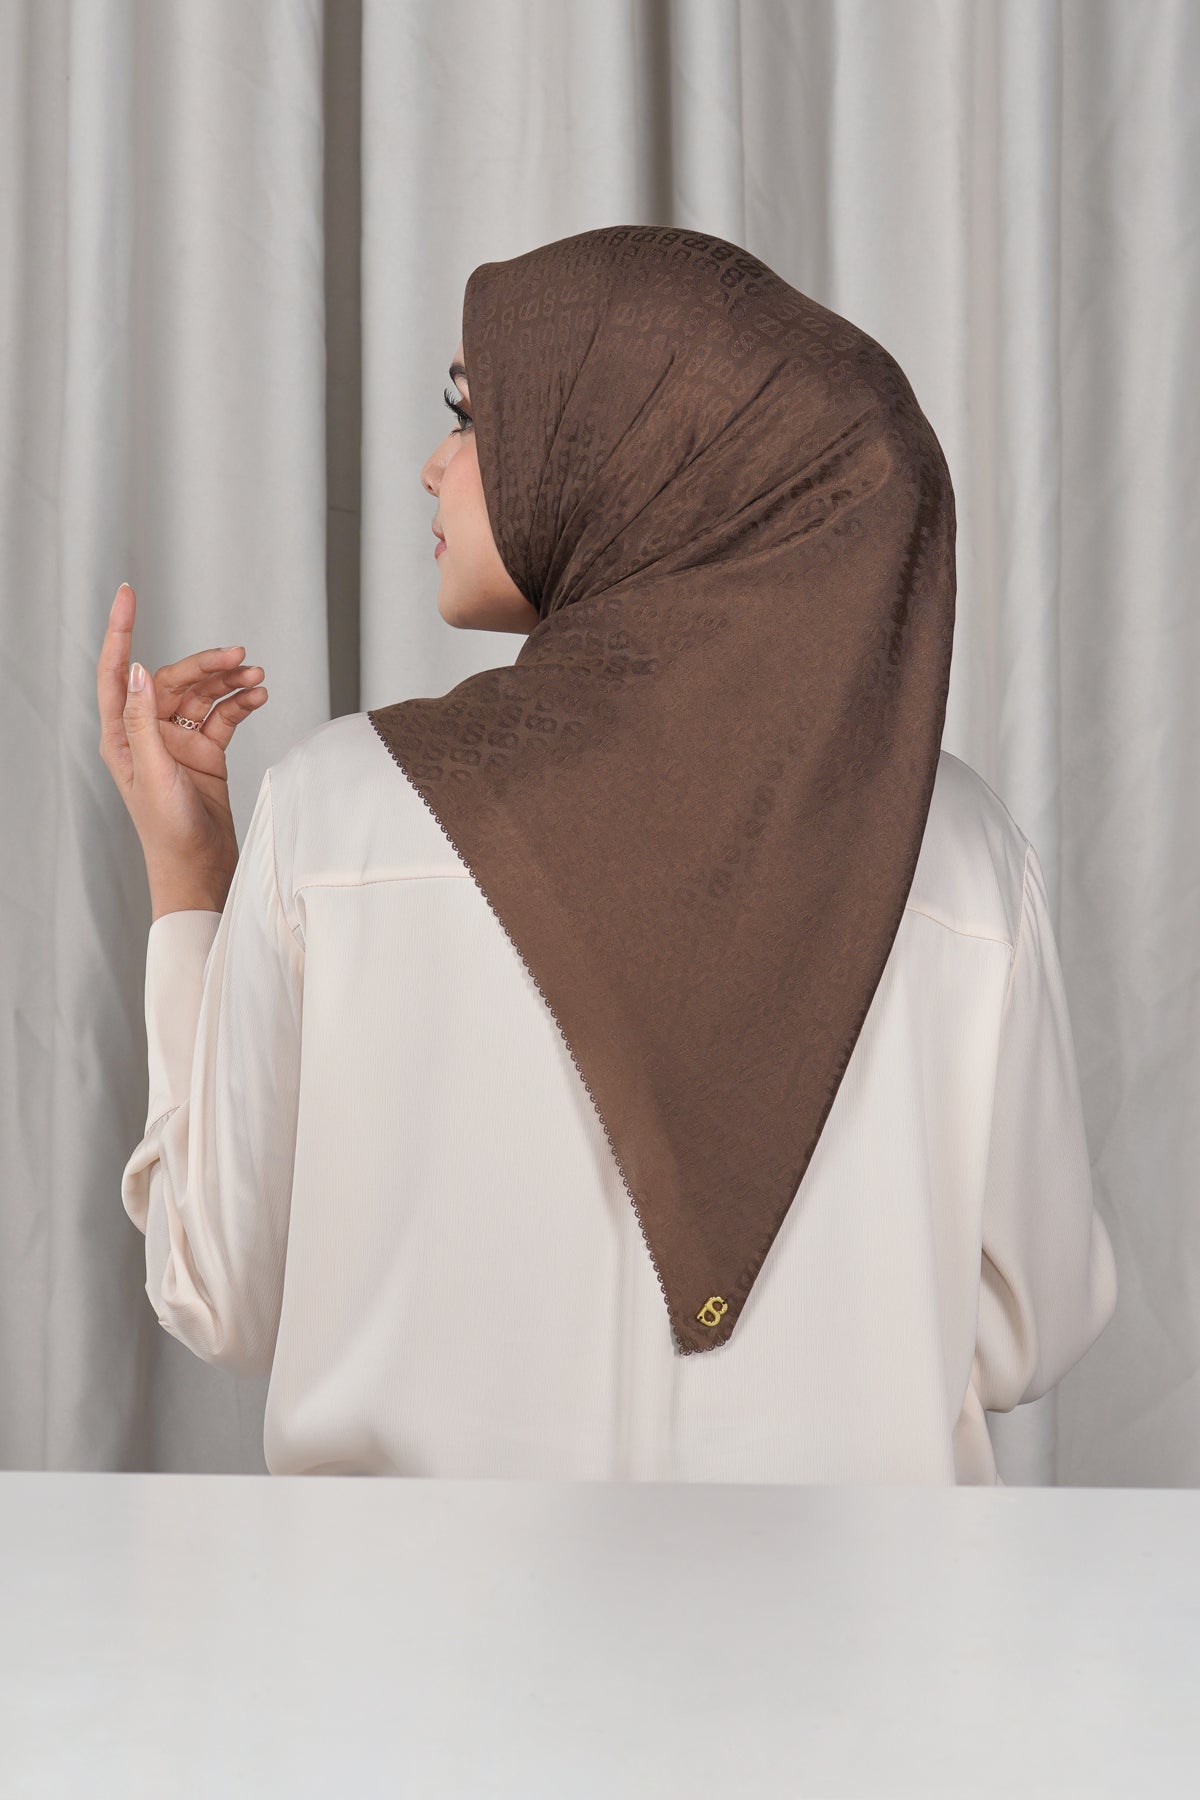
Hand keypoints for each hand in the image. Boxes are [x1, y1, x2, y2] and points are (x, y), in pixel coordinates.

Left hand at [97, 582, 268, 885]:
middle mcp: (148, 733)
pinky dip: (241, 702)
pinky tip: (258, 696)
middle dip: (205, 663)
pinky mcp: (206, 752)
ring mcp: (178, 740)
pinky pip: (223, 714)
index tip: (128, 594)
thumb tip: (140, 670)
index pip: (117, 671)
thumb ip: (143, 721)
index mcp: (121, 735)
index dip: (120, 631)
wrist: (200, 867)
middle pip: (173, 678)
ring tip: (257, 676)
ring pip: (202, 693)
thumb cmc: (167, 831)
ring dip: (229, 681)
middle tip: (239, 656)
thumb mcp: (152, 773)